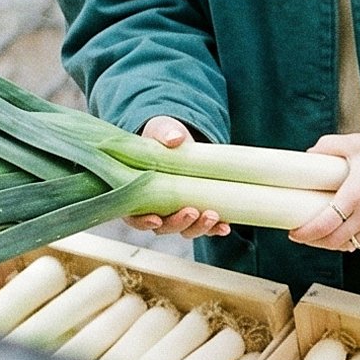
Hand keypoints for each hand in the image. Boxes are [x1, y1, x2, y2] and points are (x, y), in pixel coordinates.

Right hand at [120, 116, 230, 238]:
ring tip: (213, 216)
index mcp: (137, 195)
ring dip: (199, 227)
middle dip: (178, 223)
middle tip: (192, 212)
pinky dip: (215, 229)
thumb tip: (175, 138)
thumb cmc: (162, 136)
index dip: (143, 222)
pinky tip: (225, 227)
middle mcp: (156, 209)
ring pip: (185, 229)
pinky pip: (205, 226)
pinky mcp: (197, 210)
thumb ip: (164, 133)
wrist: (184, 139)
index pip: (134, 217)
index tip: (156, 219)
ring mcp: (177, 212)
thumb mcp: (161, 129)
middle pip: (163, 227)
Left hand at [286, 134, 359, 251]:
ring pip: (349, 246)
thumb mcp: (356, 144)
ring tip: (324, 234)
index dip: (305, 233)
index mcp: (355, 195)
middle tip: (305, 234)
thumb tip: (309, 155)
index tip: (294, 232)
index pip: (323, 225)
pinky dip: (353, 243)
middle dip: (315, 241)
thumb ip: (329, 146)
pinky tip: (347, 233)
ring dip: (333, 244)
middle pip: (333, 241)